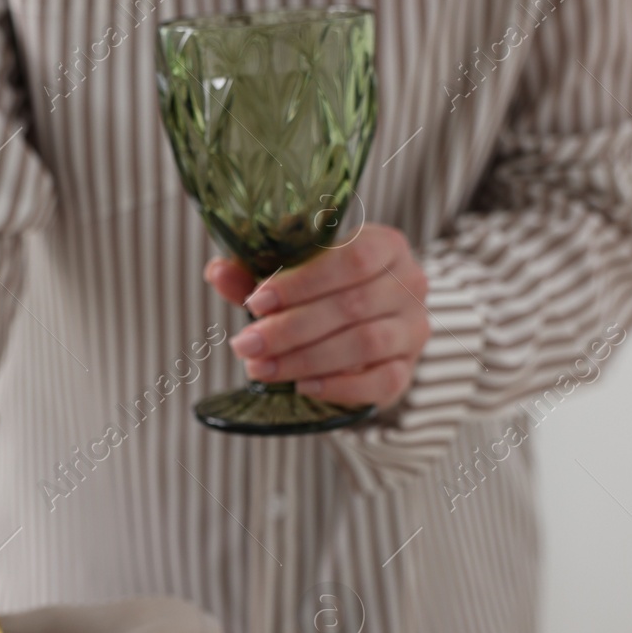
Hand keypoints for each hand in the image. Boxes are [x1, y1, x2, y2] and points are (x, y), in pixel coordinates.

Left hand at [205, 224, 431, 408]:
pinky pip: (381, 381)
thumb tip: (217, 271)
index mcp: (384, 245)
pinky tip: (302, 387)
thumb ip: (254, 276)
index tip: (256, 302)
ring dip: (306, 358)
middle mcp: (409, 284)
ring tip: (261, 368)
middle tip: (246, 344)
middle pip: (352, 305)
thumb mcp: (289, 279)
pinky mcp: (408, 369)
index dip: (303, 282)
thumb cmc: (321, 294)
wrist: (361, 332)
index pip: (352, 258)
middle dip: (291, 328)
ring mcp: (413, 329)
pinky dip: (339, 386)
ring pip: (365, 343)